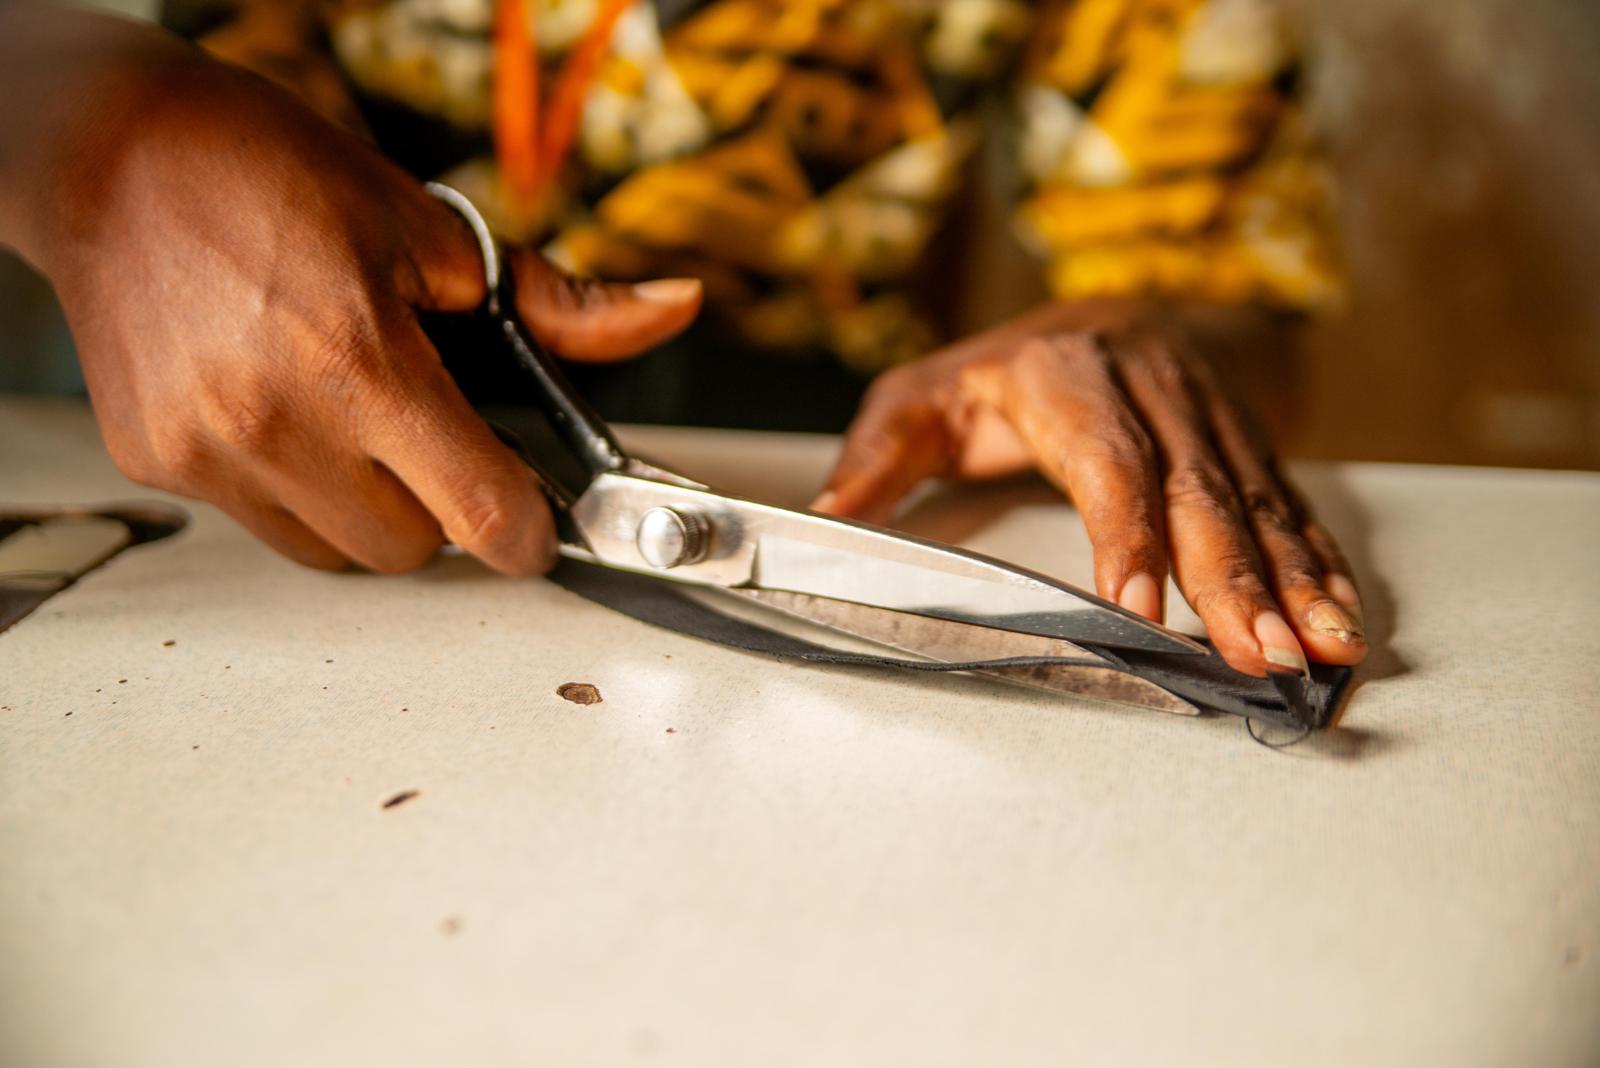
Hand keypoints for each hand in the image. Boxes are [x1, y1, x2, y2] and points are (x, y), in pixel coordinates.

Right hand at [30, 30, 699, 574]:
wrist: (108, 155)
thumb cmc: (264, 173)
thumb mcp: (429, 228)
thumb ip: (556, 304)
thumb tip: (671, 311)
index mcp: (358, 360)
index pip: (479, 511)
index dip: (526, 536)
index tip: (535, 531)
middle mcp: (274, 421)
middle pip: (412, 550)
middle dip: (442, 509)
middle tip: (429, 439)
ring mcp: (208, 451)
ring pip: (336, 554)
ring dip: (368, 511)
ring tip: (353, 421)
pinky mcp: (157, 462)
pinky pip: (263, 526)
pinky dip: (296, 495)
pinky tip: (285, 416)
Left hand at [814, 301, 1366, 677]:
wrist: (1130, 303)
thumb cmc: (1013, 369)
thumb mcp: (927, 394)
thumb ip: (881, 453)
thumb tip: (827, 520)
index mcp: (1068, 377)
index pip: (1106, 460)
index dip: (1129, 533)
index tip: (1142, 609)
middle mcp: (1154, 390)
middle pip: (1199, 489)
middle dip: (1234, 579)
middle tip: (1260, 653)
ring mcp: (1213, 417)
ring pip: (1258, 502)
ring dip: (1293, 580)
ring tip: (1323, 648)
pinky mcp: (1252, 445)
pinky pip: (1291, 505)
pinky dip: (1320, 565)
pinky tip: (1344, 615)